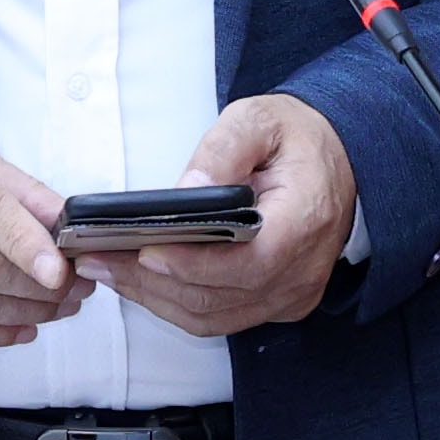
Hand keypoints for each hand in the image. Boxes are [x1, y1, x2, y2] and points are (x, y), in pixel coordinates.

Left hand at [79, 94, 358, 336]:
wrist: (339, 160)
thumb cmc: (298, 140)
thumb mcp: (260, 120)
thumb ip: (224, 149)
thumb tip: (187, 187)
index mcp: (305, 218)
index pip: (250, 262)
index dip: (194, 265)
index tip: (145, 252)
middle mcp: (303, 267)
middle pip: (222, 296)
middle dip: (153, 282)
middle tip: (100, 260)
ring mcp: (293, 292)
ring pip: (215, 316)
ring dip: (156, 298)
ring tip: (108, 270)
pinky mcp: (279, 303)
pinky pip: (222, 319)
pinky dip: (177, 305)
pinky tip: (142, 283)